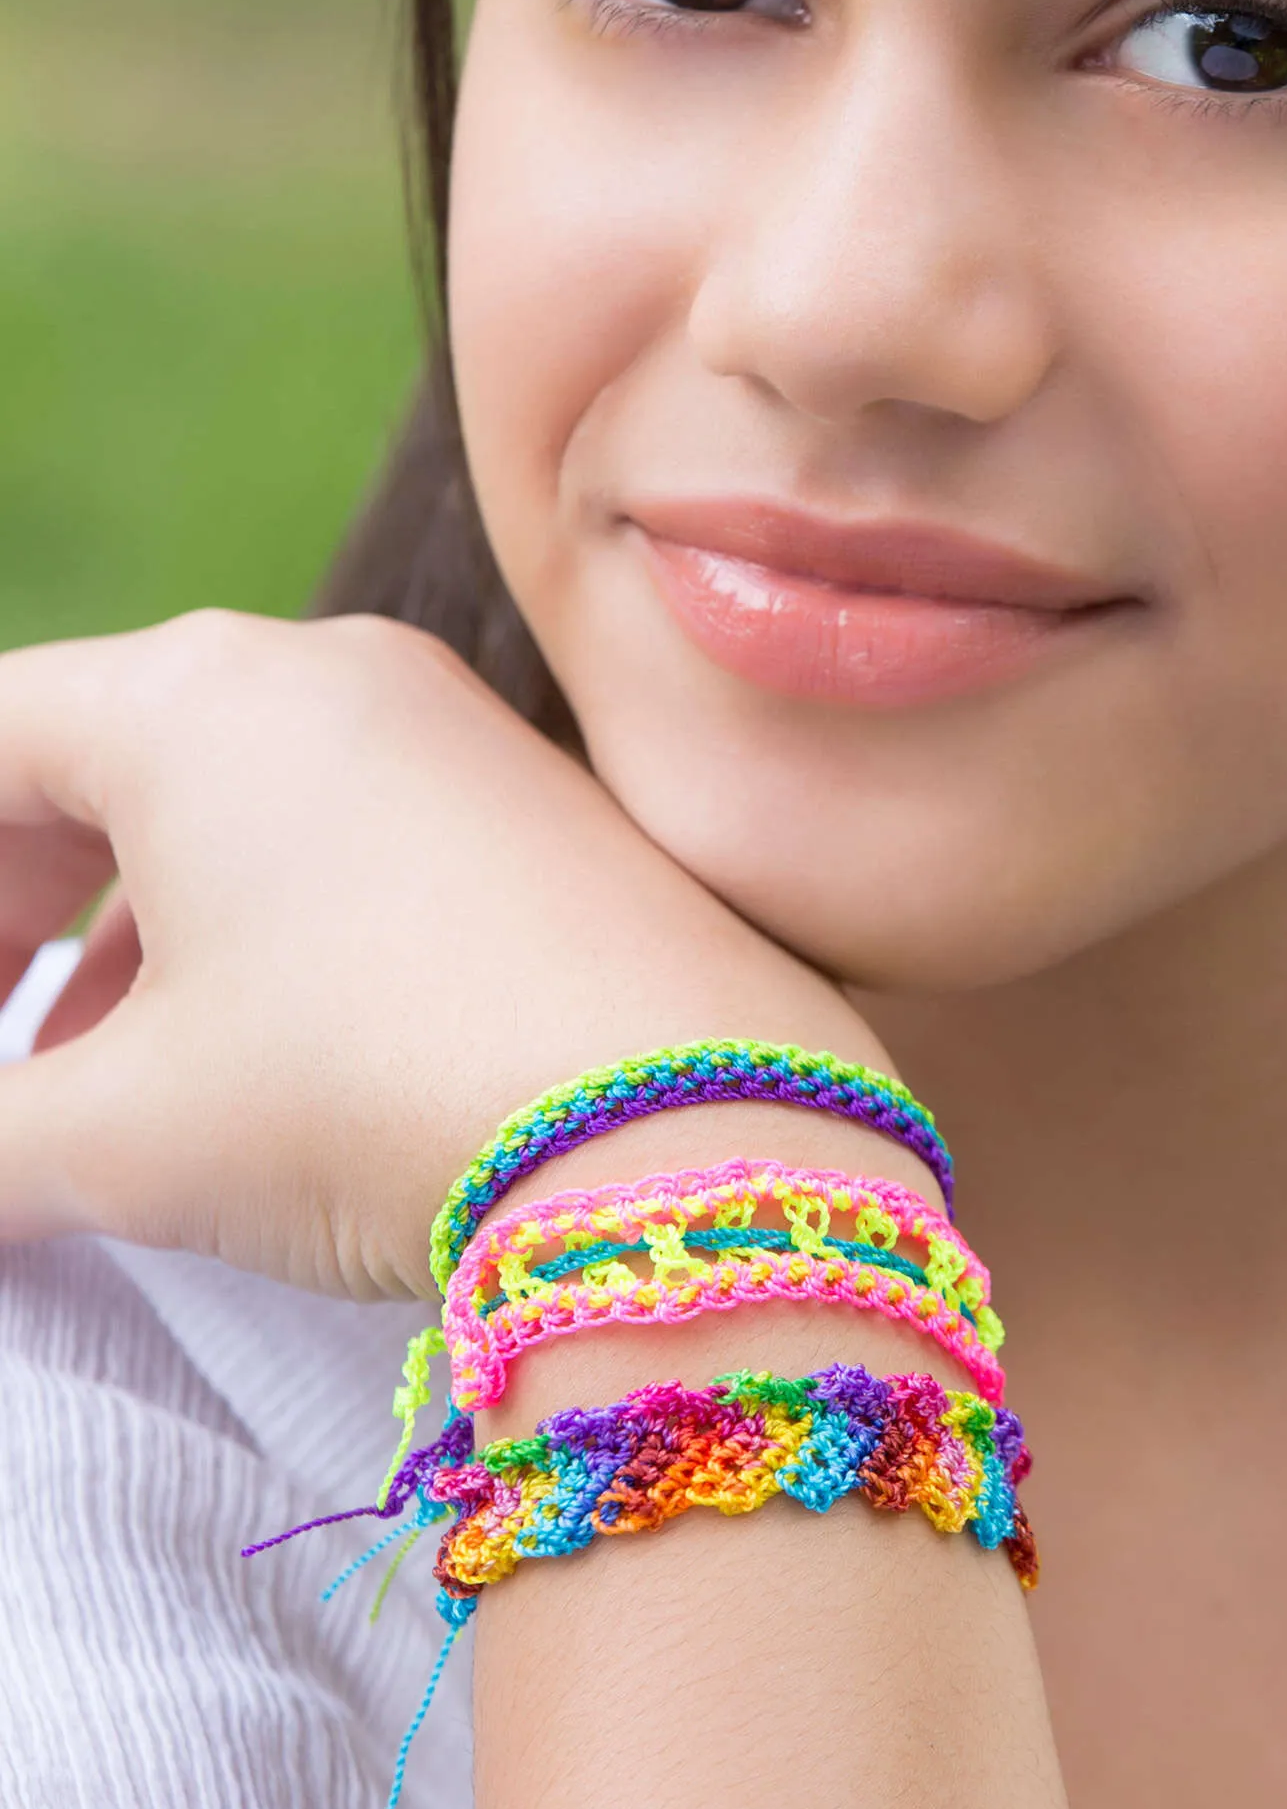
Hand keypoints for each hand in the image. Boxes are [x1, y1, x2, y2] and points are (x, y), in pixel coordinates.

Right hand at [0, 611, 902, 1298]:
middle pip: (112, 759)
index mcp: (199, 694)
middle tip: (7, 1032)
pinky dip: (283, 927)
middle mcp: (340, 673)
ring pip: (247, 805)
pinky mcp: (556, 810)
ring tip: (105, 1070)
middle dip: (22, 900)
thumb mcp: (128, 1135)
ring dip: (149, 930)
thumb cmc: (375, 1097)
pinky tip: (275, 1048)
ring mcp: (465, 732)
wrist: (695, 1130)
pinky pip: (367, 839)